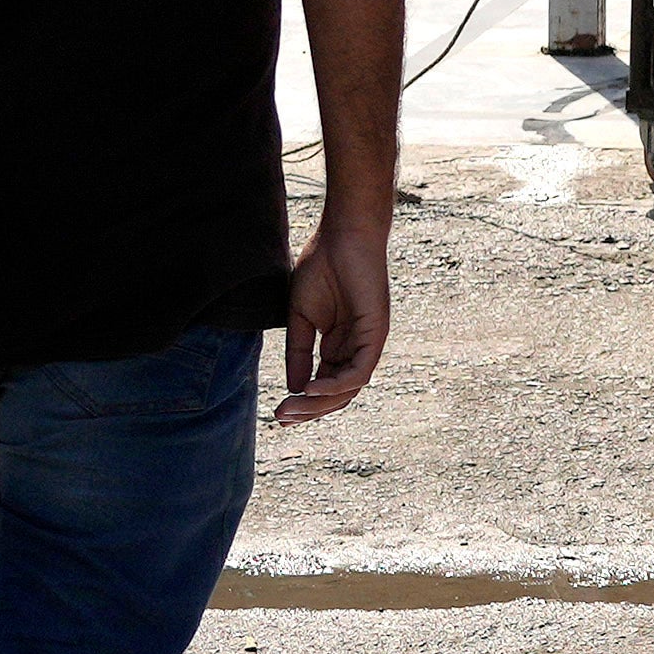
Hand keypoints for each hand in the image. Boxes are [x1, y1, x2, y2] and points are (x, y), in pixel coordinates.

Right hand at [277, 197, 395, 421]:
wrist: (342, 236)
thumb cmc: (321, 268)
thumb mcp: (300, 318)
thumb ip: (298, 352)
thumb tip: (294, 388)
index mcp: (338, 346)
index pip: (323, 385)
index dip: (302, 402)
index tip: (277, 413)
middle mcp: (355, 349)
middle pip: (336, 394)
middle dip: (308, 410)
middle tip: (281, 418)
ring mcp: (367, 343)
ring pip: (348, 388)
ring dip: (319, 403)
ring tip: (292, 408)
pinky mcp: (376, 334)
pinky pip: (359, 371)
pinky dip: (337, 385)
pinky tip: (311, 389)